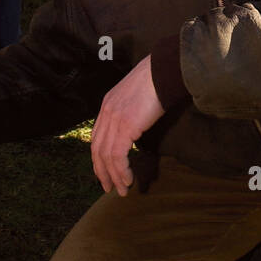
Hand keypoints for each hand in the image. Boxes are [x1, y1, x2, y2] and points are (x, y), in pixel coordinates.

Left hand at [91, 56, 164, 195]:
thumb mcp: (137, 95)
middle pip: (97, 149)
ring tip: (123, 189)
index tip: (106, 172)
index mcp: (107, 104)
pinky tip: (128, 179)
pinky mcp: (125, 127)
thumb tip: (137, 125)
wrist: (164, 70)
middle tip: (109, 187)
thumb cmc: (158, 79)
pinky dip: (121, 170)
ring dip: (114, 176)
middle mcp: (107, 112)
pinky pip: (118, 155)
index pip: (97, 137)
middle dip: (102, 171)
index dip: (99, 157)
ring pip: (106, 156)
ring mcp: (114, 119)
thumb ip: (132, 110)